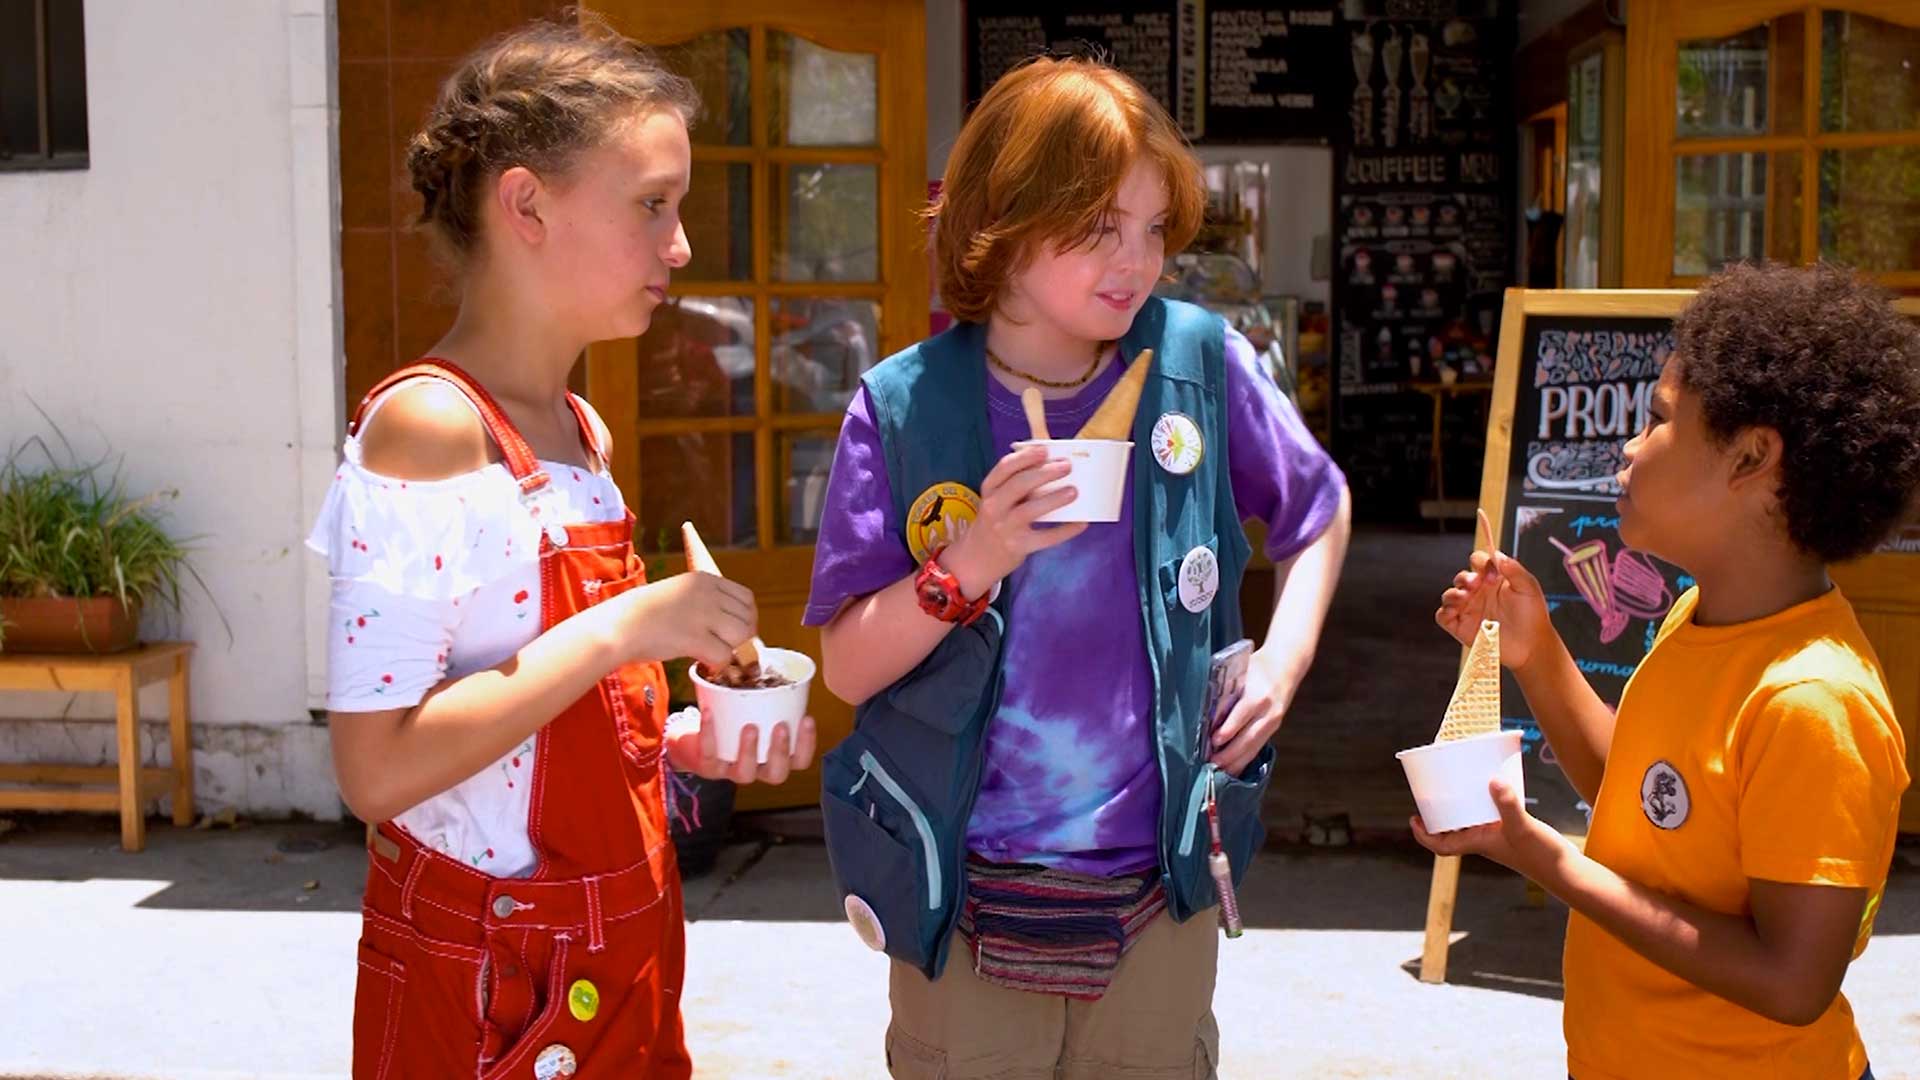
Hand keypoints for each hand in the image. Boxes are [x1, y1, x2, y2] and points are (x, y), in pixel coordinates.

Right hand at [618, 572, 756, 670]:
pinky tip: (705, 664)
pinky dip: (718, 664)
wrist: (618, 625)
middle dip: (743, 637)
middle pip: (747, 618)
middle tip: (728, 648)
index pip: (746, 598)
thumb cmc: (643, 614)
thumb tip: (733, 625)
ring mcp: (702, 614)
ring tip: (715, 655)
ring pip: (741, 636)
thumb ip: (706, 602)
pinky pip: (724, 655)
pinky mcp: (695, 638)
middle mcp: (708, 593)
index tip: (738, 631)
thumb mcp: (679, 593)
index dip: (747, 618)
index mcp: (705, 580)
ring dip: (732, 650)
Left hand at [665, 707, 818, 785]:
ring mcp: (731, 771)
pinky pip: (710, 755)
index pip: (799, 760)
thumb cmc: (731, 715)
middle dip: (781, 751)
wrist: (694, 735)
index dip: (806, 744)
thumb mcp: (752, 706)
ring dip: (750, 750)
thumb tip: (771, 657)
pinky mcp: (708, 767)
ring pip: (745, 773)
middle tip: (781, 726)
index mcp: (774, 756)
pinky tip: (709, 712)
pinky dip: (710, 734)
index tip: (807, 718)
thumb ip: (766, 694)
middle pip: (777, 773)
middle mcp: (757, 768)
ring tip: (750, 726)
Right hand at [942, 445, 1087, 593]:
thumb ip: (1015, 482)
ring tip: (1073, 492)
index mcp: (990, 489)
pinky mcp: (1018, 547)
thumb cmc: (994, 520)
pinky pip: (1045, 538)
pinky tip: (1081, 523)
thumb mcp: (996, 498)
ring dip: (1053, 499)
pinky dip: (1065, 530)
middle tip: (1067, 466)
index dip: (1025, 457)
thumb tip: (1052, 463)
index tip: (1045, 450)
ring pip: (1030, 510)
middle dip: (1044, 473)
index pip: (1005, 467)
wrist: (977, 557)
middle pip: (1019, 485)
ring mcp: (1005, 528)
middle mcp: (994, 507)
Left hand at [1209, 645, 1300, 774]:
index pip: (1241, 715)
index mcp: (1259, 694)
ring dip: (1236, 762)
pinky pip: (1257, 748)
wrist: (1287, 665)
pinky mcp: (1274, 728)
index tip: (1213, 741)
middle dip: (1229, 754)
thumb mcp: (1241, 672)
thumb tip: (1204, 711)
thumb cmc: (1257, 667)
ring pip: (1253, 747)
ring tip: (1218, 773)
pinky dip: (1244, 760)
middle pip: (1248, 737)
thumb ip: (1226, 689)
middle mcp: (1268, 711)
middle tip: (1211, 765)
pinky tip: (1232, 769)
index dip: (1228, 730)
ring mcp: (1273, 721)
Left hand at [1411, 778, 1569, 877]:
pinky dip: (1487, 802)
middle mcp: (1484, 841)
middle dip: (1439, 816)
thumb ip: (1508, 805)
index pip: (1441, 846)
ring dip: (1460, 808)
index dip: (1423, 835)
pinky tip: (1494, 787)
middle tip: (1431, 795)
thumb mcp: (1521, 827)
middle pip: (1452, 831)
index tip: (1413, 819)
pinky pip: (1490, 816)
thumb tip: (1493, 781)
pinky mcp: (1514, 831)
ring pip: (1470, 822)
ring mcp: (1498, 836)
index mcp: (1477, 843)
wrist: (1567, 872)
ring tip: (1455, 786)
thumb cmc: (1541, 856)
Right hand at [1435, 510, 1551, 670]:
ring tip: (1465, 597)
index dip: (1481, 562)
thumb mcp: (1528, 587)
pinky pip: (1443, 616)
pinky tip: (1455, 611)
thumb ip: (1514, 569)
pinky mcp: (1461, 627)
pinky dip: (1444, 612)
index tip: (1490, 569)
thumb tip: (1498, 556)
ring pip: (1449, 595)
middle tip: (1476, 583)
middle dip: (1465, 578)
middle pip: (1462, 577)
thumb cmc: (1532, 616)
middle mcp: (1479, 593)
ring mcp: (1469, 609)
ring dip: (1453, 593)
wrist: (1531, 645)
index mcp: (1493, 580)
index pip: (1478, 562)